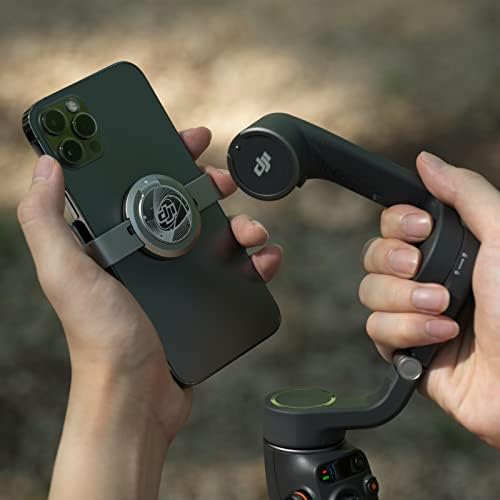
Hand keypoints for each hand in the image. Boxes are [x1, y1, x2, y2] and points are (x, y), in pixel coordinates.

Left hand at [17, 127, 281, 499]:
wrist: (137, 399)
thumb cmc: (100, 340)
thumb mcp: (66, 274)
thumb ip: (46, 220)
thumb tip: (46, 164)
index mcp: (114, 239)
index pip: (141, 183)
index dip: (166, 156)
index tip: (189, 140)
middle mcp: (146, 253)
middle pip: (185, 203)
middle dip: (209, 185)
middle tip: (225, 180)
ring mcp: (177, 276)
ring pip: (216, 234)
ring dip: (239, 223)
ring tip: (252, 231)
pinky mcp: (202, 298)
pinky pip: (233, 269)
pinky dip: (253, 260)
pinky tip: (264, 260)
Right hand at [360, 151, 499, 449]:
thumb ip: (466, 193)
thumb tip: (426, 160)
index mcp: (447, 249)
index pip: (394, 223)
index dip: (396, 224)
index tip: (420, 230)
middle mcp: (425, 278)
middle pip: (372, 255)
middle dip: (394, 263)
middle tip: (421, 271)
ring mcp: (412, 313)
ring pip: (369, 292)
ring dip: (405, 302)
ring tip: (445, 311)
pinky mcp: (404, 348)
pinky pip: (375, 330)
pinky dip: (406, 332)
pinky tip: (441, 338)